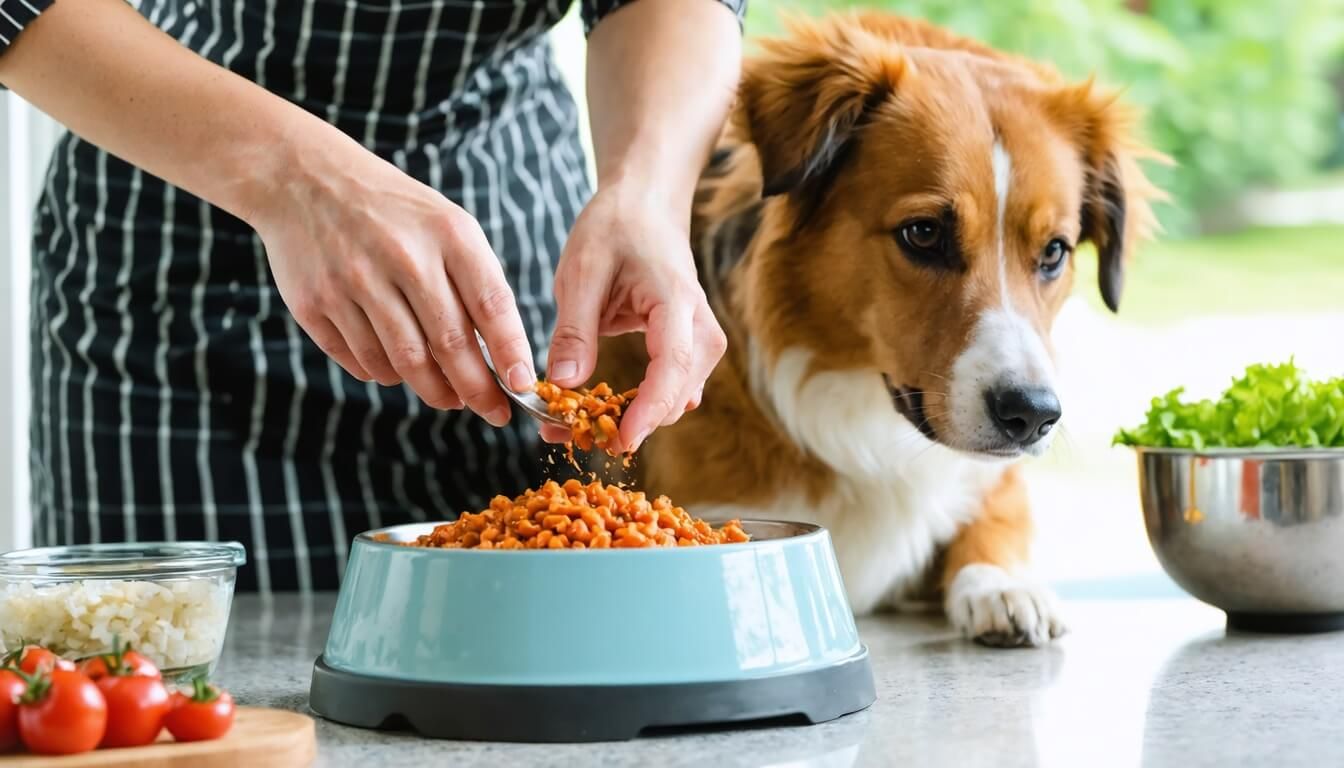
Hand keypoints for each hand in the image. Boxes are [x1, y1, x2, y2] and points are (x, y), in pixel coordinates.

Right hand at [249, 132, 533, 426]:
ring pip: (404, 361)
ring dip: (432, 389)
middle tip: (492, 411)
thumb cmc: (394, 213)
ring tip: (448, 396)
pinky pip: (360, 360)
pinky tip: (396, 371)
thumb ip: (475, 283)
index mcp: (447, 234)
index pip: (491, 304)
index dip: (510, 352)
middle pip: (449, 343)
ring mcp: (354, 280)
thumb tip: (502, 357)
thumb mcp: (446, 226)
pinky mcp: (315, 302)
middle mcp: (402, 255)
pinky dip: (384, 374)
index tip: (522, 386)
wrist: (304, 179)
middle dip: (476, 389)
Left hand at [544, 185, 727, 451]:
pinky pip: (671, 386)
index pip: (671, 366)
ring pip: (677, 395)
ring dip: (633, 417)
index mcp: (675, 301)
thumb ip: (574, 331)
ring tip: (577, 428)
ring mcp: (699, 338)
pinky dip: (639, 404)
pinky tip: (601, 412)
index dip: (648, 409)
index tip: (620, 440)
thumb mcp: (582, 272)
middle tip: (574, 439)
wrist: (645, 205)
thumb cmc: (614, 228)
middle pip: (678, 391)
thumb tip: (563, 386)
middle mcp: (699, 325)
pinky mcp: (687, 346)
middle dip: (633, 423)